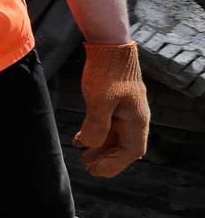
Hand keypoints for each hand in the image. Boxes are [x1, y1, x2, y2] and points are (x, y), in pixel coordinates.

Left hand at [74, 42, 148, 177]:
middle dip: (107, 160)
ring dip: (101, 149)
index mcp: (137, 119)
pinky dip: (96, 135)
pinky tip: (80, 140)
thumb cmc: (107, 71)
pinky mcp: (114, 104)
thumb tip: (90, 145)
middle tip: (88, 168)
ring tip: (84, 158)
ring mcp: (125, 111)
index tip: (95, 170)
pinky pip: (108, 126)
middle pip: (124, 148)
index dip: (114, 164)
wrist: (109, 46)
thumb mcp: (99, 99)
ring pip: (115, 138)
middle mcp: (135, 118)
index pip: (131, 151)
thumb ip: (97, 124)